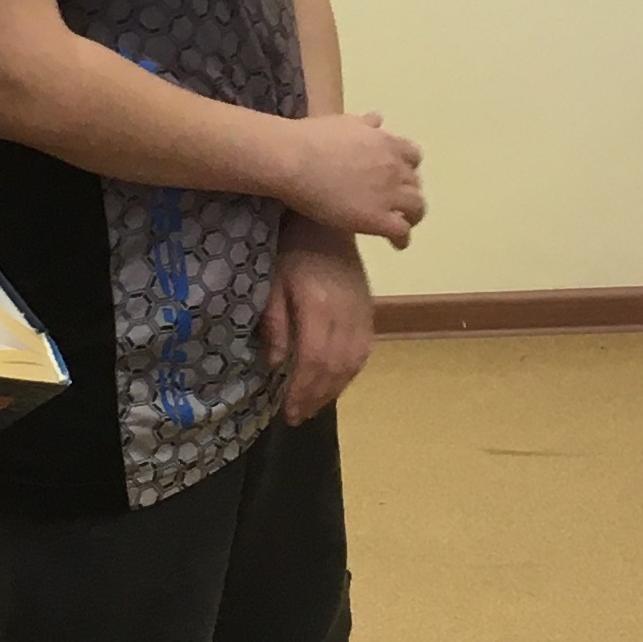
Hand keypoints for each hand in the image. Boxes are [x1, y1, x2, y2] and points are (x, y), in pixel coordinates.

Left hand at [262, 229, 372, 425]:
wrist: (327, 225)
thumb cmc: (291, 252)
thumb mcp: (273, 283)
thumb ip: (275, 323)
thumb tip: (277, 364)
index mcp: (319, 306)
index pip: (313, 360)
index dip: (302, 390)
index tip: (288, 411)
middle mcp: (345, 313)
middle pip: (335, 368)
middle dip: (316, 397)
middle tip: (298, 416)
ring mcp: (362, 313)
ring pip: (354, 363)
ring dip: (334, 391)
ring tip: (314, 406)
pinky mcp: (370, 311)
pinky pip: (365, 351)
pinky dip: (350, 374)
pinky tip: (335, 384)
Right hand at [276, 111, 424, 246]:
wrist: (294, 160)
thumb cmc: (310, 138)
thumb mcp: (344, 122)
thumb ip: (365, 124)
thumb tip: (377, 120)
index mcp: (387, 143)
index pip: (413, 156)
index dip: (406, 168)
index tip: (396, 176)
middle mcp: (394, 167)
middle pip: (415, 183)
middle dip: (407, 192)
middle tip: (394, 202)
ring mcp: (389, 194)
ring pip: (416, 208)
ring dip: (411, 216)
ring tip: (402, 224)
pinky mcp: (377, 218)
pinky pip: (402, 232)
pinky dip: (402, 239)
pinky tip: (395, 243)